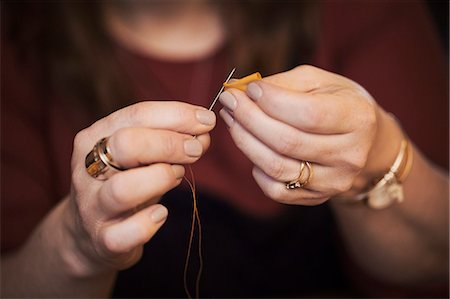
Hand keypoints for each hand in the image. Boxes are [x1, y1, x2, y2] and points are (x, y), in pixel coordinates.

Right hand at [62, 101, 214, 275]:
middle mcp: (87, 169)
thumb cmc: (124, 184)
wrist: (91, 234)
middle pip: (126, 144)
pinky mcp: (102, 239)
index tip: (207, 119)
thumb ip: (171, 141)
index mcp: (95, 138)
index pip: (137, 115)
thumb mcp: (142, 156)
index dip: (177, 115)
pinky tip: (161, 213)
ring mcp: (92, 206)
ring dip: (161, 178)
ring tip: (176, 176)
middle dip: (170, 144)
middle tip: (195, 150)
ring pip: (124, 188)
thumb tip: (203, 134)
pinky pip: (127, 232)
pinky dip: (151, 222)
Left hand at [219, 65, 400, 204]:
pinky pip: (276, 190)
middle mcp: (350, 155)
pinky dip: (256, 169)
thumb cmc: (337, 103)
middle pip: (286, 141)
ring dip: (245, 141)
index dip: (272, 101)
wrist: (364, 141)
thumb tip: (245, 91)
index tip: (249, 88)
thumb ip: (284, 84)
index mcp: (357, 118)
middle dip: (248, 118)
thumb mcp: (320, 81)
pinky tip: (253, 148)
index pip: (308, 114)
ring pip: (277, 167)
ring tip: (232, 120)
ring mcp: (335, 181)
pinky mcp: (318, 197)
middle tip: (230, 101)